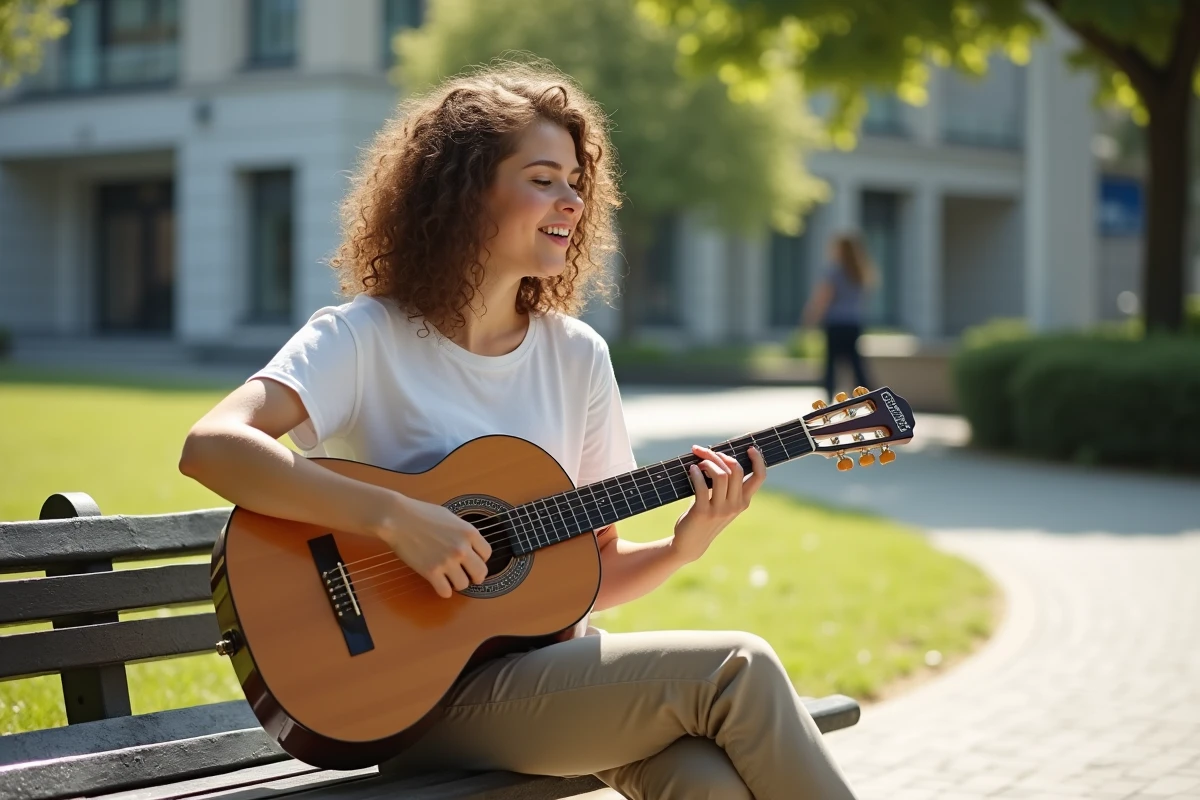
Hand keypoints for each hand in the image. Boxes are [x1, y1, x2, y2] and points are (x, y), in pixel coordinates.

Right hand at [374, 495, 491, 598]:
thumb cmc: (422, 513)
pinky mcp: (431, 572)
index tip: (472, 560)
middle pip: (480, 573)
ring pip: (463, 585)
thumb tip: (470, 546)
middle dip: (475, 576)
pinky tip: (439, 584)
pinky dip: (444, 591)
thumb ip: (463, 532)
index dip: (480, 559)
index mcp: (469, 533)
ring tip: (449, 578)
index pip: (487, 554)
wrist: (399, 518)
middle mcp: (462, 549)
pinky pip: (445, 592)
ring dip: (457, 583)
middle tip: (468, 576)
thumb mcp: (451, 517)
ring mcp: (447, 561)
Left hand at [670, 445, 765, 563]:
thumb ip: (726, 486)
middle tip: (706, 451)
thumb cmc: (706, 517)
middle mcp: (735, 505)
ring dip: (708, 462)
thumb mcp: (722, 503)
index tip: (750, 448)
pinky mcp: (703, 512)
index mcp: (743, 501)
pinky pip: (701, 485)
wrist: (692, 543)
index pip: (759, 478)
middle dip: (720, 455)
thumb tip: (719, 457)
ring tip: (698, 462)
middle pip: (736, 470)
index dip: (758, 460)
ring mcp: (720, 509)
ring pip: (721, 475)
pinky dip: (695, 473)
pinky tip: (691, 469)